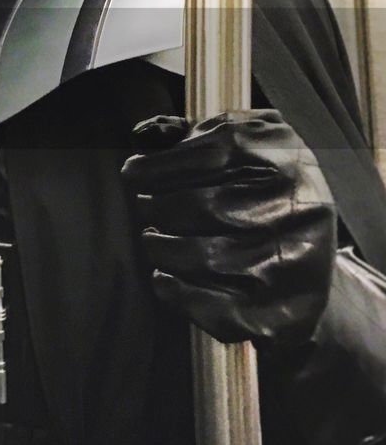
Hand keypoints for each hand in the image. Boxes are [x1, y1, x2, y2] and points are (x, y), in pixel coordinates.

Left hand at [121, 110, 335, 346]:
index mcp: (283, 154)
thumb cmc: (261, 192)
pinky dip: (174, 292)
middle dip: (156, 207)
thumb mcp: (241, 147)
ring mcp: (291, 260)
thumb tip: (142, 136)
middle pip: (197, 207)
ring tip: (154, 240)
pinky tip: (164, 277)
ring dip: (160, 249)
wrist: (313, 262)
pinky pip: (211, 306)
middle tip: (146, 208)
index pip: (205, 157)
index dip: (155, 167)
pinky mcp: (283, 309)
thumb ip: (189, 135)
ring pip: (197, 257)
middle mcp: (294, 204)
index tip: (132, 173)